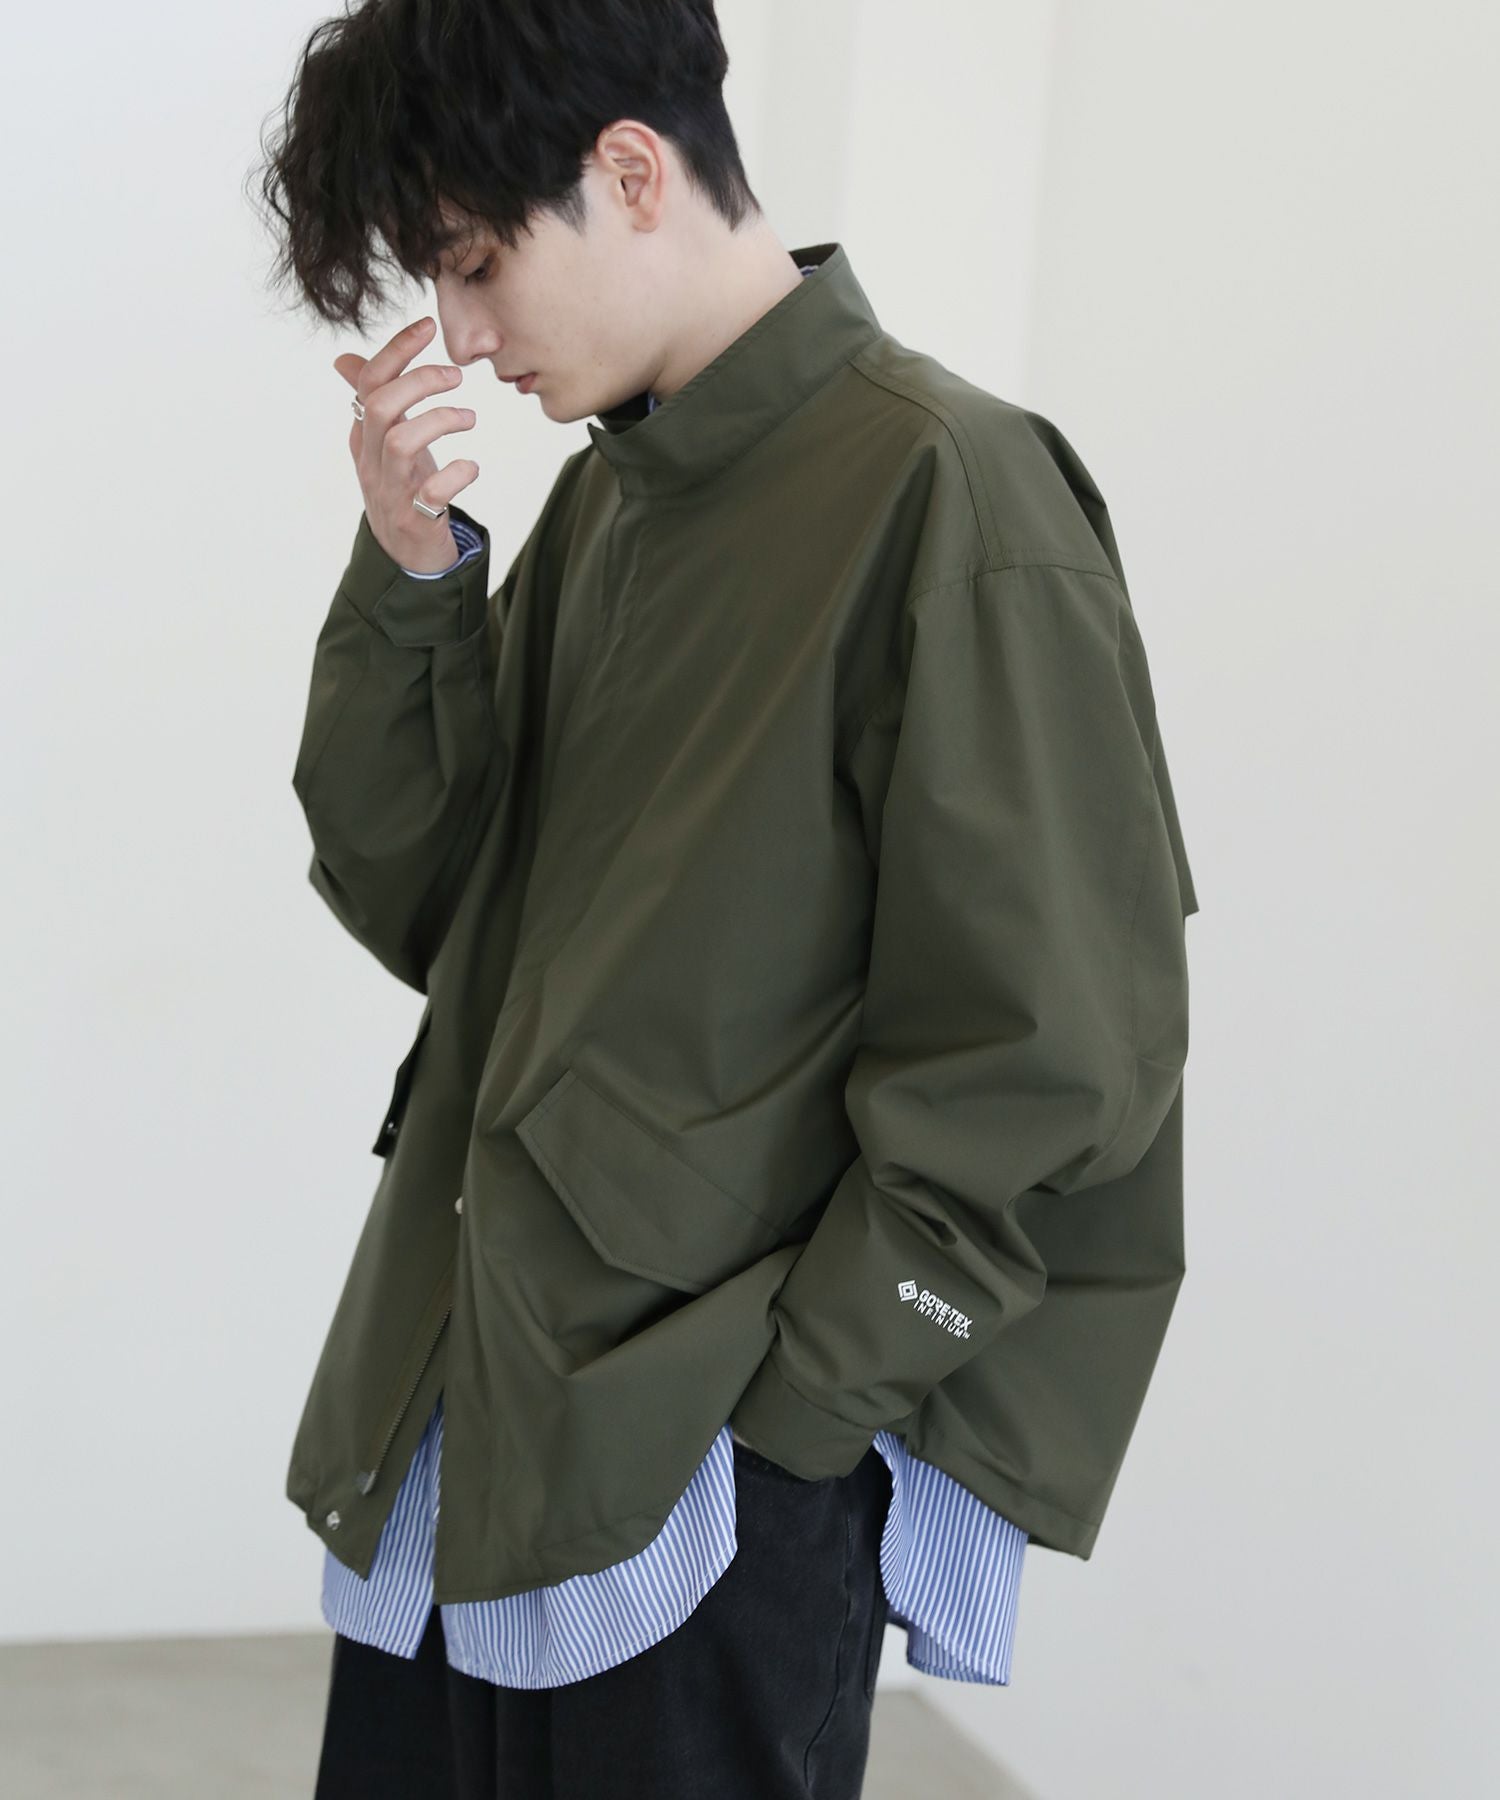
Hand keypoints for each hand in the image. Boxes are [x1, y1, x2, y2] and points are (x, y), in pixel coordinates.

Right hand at [332, 316, 479, 573]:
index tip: (427, 326)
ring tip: (469, 417)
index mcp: (363, 436)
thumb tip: (344, 360)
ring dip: (439, 421)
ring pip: (400, 443)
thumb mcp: (384, 443)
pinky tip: (471, 467)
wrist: (406, 557)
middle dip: (419, 382)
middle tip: (456, 376)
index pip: (368, 383)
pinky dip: (456, 474)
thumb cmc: (402, 488)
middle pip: (380, 406)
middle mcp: (372, 461)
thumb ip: (371, 401)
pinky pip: (432, 493)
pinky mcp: (415, 520)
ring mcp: (391, 491)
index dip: (396, 350)